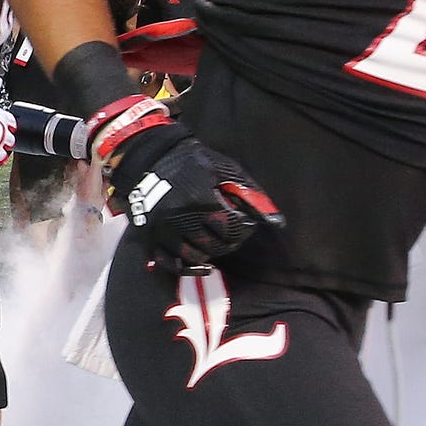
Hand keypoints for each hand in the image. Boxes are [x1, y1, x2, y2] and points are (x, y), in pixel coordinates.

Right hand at [88, 97, 281, 274]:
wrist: (149, 157)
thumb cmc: (191, 161)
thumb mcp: (225, 169)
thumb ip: (251, 194)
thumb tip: (276, 221)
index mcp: (201, 200)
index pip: (232, 228)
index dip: (243, 227)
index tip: (244, 221)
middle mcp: (181, 219)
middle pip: (214, 245)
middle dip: (229, 241)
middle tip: (231, 233)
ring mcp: (163, 230)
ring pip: (193, 256)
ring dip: (210, 254)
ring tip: (215, 243)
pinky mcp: (149, 236)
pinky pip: (169, 262)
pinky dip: (186, 268)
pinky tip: (201, 264)